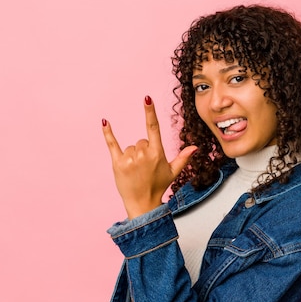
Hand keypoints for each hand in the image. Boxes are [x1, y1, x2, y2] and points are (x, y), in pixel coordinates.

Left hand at [102, 96, 196, 218]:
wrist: (142, 203)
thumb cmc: (158, 186)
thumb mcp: (173, 172)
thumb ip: (183, 158)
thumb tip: (195, 147)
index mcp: (157, 153)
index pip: (153, 128)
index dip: (150, 112)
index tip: (147, 98)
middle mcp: (143, 154)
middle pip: (141, 141)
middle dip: (143, 151)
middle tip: (145, 168)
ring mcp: (129, 158)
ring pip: (130, 147)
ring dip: (133, 156)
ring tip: (136, 171)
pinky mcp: (117, 163)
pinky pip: (112, 143)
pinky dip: (108, 133)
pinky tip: (105, 121)